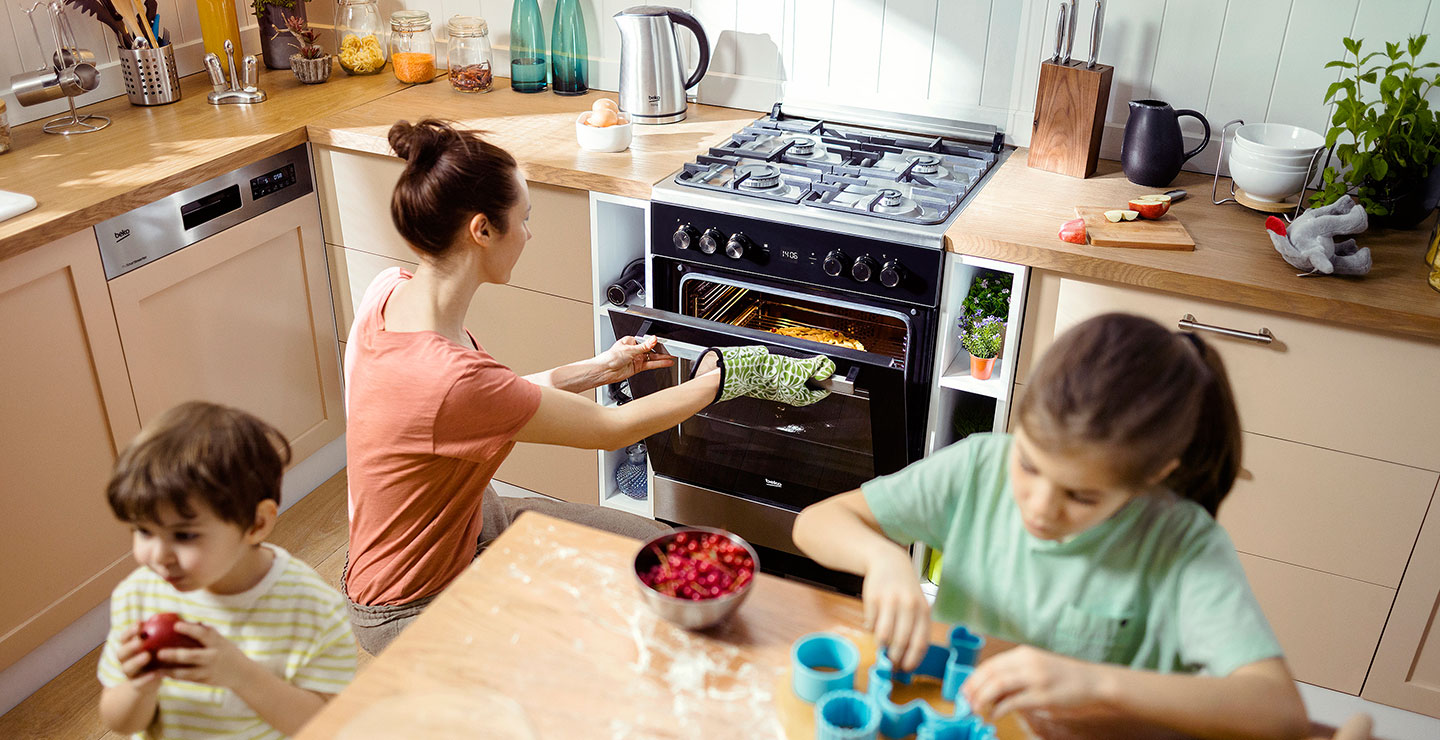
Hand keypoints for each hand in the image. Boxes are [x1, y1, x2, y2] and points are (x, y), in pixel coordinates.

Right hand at [113, 624, 163, 691]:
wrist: (152, 679)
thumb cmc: (157, 656)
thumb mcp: (158, 644)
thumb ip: (162, 633)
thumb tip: (179, 617)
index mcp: (129, 647)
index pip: (123, 638)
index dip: (129, 631)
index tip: (139, 624)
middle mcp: (126, 660)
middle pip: (121, 653)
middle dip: (130, 646)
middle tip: (141, 641)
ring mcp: (130, 673)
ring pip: (126, 668)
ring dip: (136, 662)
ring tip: (147, 656)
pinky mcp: (136, 685)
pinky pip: (137, 683)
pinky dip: (145, 679)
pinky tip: (155, 674)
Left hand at [153, 622, 255, 690]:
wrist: (242, 674)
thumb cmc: (227, 652)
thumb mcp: (222, 641)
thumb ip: (207, 634)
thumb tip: (186, 622)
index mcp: (218, 643)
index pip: (203, 634)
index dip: (189, 629)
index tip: (176, 625)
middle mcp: (213, 657)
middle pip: (191, 656)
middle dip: (174, 654)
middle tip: (159, 652)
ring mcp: (209, 671)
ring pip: (186, 672)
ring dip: (169, 670)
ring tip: (156, 668)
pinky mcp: (205, 681)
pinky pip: (187, 679)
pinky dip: (175, 676)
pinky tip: (164, 673)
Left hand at [591, 335, 675, 384]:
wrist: (605, 371)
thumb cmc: (611, 357)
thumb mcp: (630, 349)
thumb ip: (644, 346)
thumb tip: (653, 339)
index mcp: (631, 341)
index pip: (647, 341)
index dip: (656, 342)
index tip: (665, 343)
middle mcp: (634, 350)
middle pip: (651, 349)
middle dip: (661, 350)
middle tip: (672, 350)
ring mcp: (636, 359)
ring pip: (652, 357)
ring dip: (662, 358)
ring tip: (672, 356)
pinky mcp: (638, 367)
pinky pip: (650, 365)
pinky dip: (659, 364)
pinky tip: (666, 363)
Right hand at [715, 346, 834, 406]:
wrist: (746, 368)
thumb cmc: (769, 375)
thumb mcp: (799, 368)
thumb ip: (816, 367)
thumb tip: (825, 365)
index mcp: (801, 397)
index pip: (823, 391)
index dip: (829, 379)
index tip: (830, 370)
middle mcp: (792, 393)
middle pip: (812, 382)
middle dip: (816, 371)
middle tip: (818, 361)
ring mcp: (783, 385)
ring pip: (800, 375)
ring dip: (804, 365)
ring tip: (803, 358)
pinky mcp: (774, 377)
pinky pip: (789, 370)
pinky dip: (792, 363)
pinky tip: (788, 357)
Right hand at [862, 548, 931, 671]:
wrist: (889, 562)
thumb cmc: (905, 590)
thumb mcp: (918, 605)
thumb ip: (916, 628)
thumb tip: (908, 657)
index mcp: (923, 611)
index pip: (920, 642)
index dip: (912, 660)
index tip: (905, 669)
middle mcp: (909, 606)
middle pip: (901, 642)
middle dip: (895, 658)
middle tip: (890, 665)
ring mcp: (890, 601)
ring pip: (884, 635)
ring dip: (881, 647)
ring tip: (881, 649)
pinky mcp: (873, 598)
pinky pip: (871, 624)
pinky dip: (872, 630)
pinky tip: (874, 627)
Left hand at [963, 646, 1103, 721]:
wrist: (1094, 683)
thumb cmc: (1064, 677)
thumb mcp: (1037, 667)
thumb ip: (1016, 675)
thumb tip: (991, 689)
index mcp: (1024, 654)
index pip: (990, 664)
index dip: (973, 678)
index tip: (964, 690)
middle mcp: (1027, 663)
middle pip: (990, 673)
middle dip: (973, 689)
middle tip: (966, 702)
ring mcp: (1035, 679)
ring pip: (997, 686)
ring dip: (982, 699)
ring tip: (976, 709)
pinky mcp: (1042, 697)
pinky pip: (1013, 702)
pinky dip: (999, 709)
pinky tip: (994, 714)